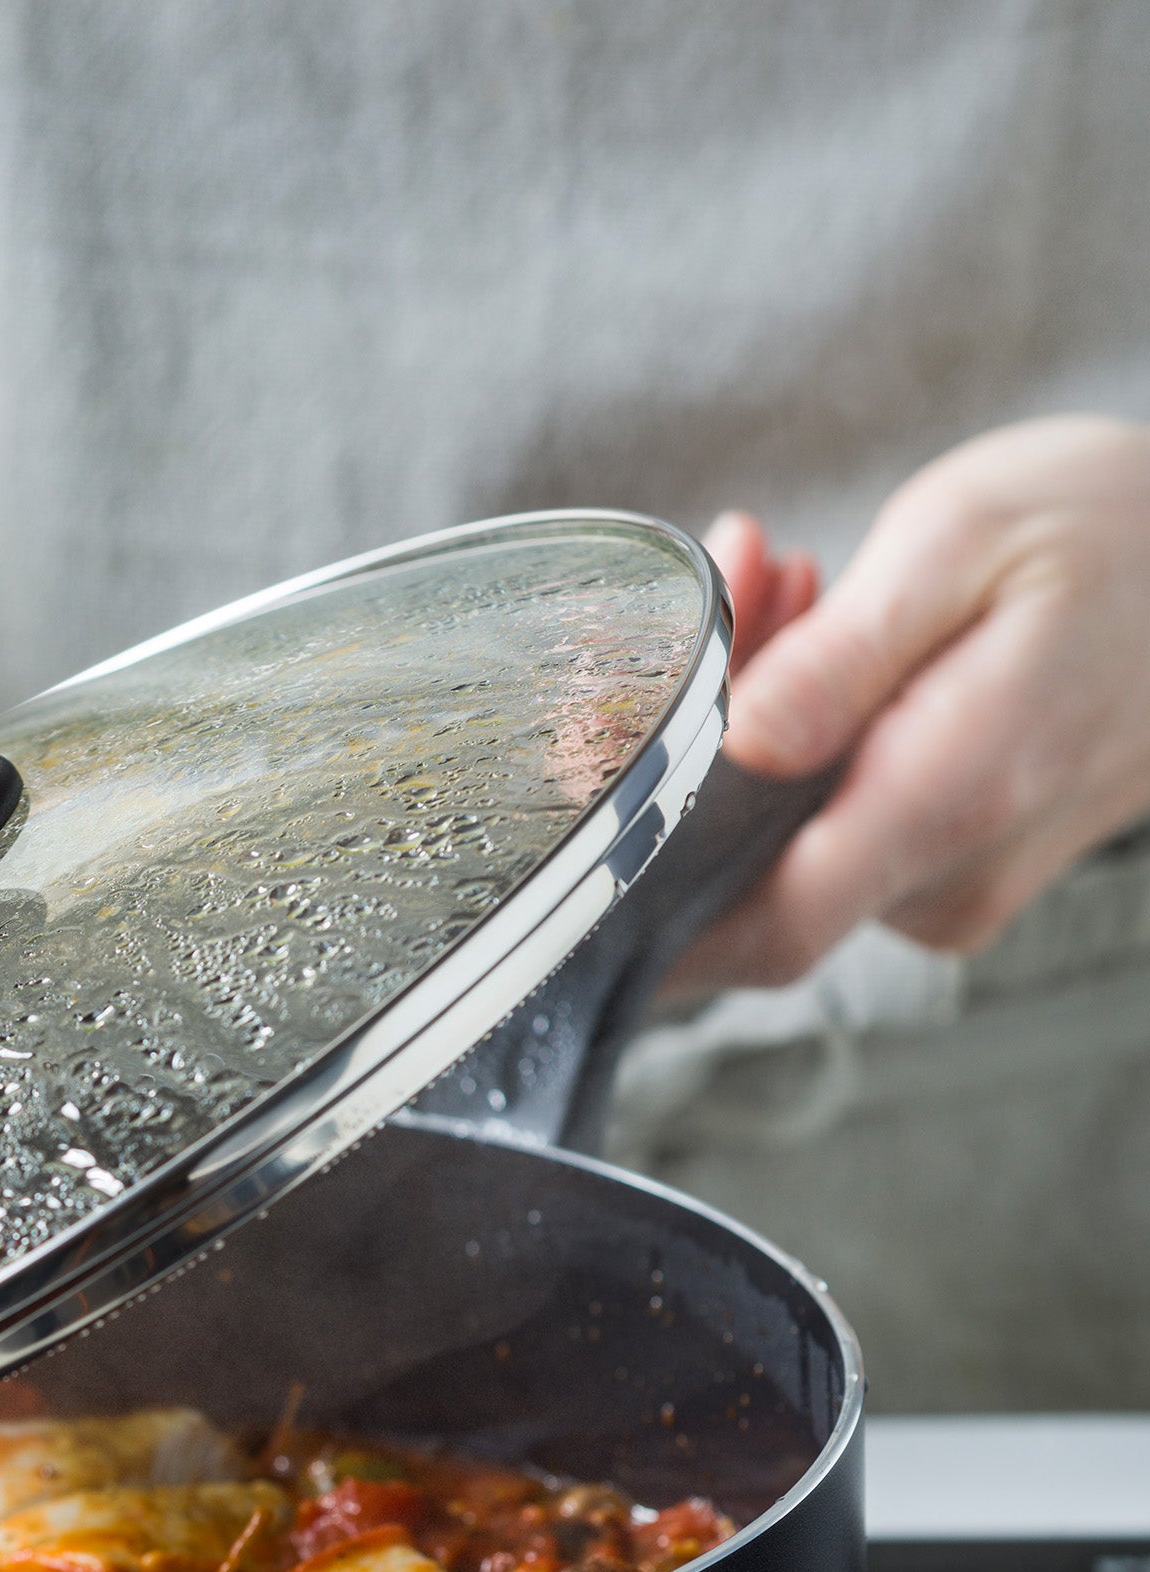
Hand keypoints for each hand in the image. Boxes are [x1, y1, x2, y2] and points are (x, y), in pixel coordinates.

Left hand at [674, 416, 1149, 990]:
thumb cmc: (1105, 529)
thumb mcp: (960, 540)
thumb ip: (842, 655)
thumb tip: (739, 738)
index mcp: (951, 797)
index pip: (765, 929)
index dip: (652, 911)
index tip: (586, 832)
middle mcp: (949, 874)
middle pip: (748, 886)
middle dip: (692, 769)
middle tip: (721, 610)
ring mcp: (950, 888)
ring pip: (780, 857)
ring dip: (744, 742)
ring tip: (790, 595)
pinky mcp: (946, 874)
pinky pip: (829, 839)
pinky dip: (795, 755)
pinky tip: (823, 649)